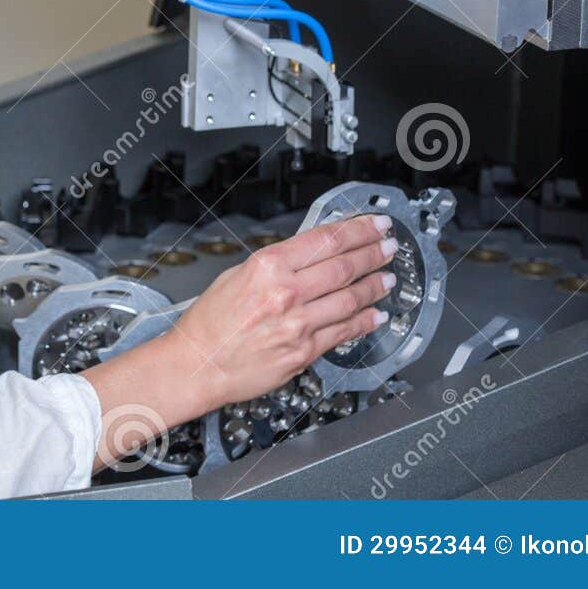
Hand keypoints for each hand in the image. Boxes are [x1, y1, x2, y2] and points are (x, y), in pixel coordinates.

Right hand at [163, 214, 396, 412]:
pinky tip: (375, 314)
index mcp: (267, 266)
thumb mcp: (236, 275)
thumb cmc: (209, 323)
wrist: (197, 364)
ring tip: (388, 278)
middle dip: (373, 254)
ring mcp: (297, 324)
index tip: (375, 225)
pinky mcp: (303, 352)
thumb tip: (309, 255)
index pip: (325, 240)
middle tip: (390, 247)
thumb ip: (276, 265)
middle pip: (344, 267)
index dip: (358, 230)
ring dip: (374, 287)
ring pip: (350, 299)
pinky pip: (343, 333)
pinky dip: (364, 322)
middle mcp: (285, 293)